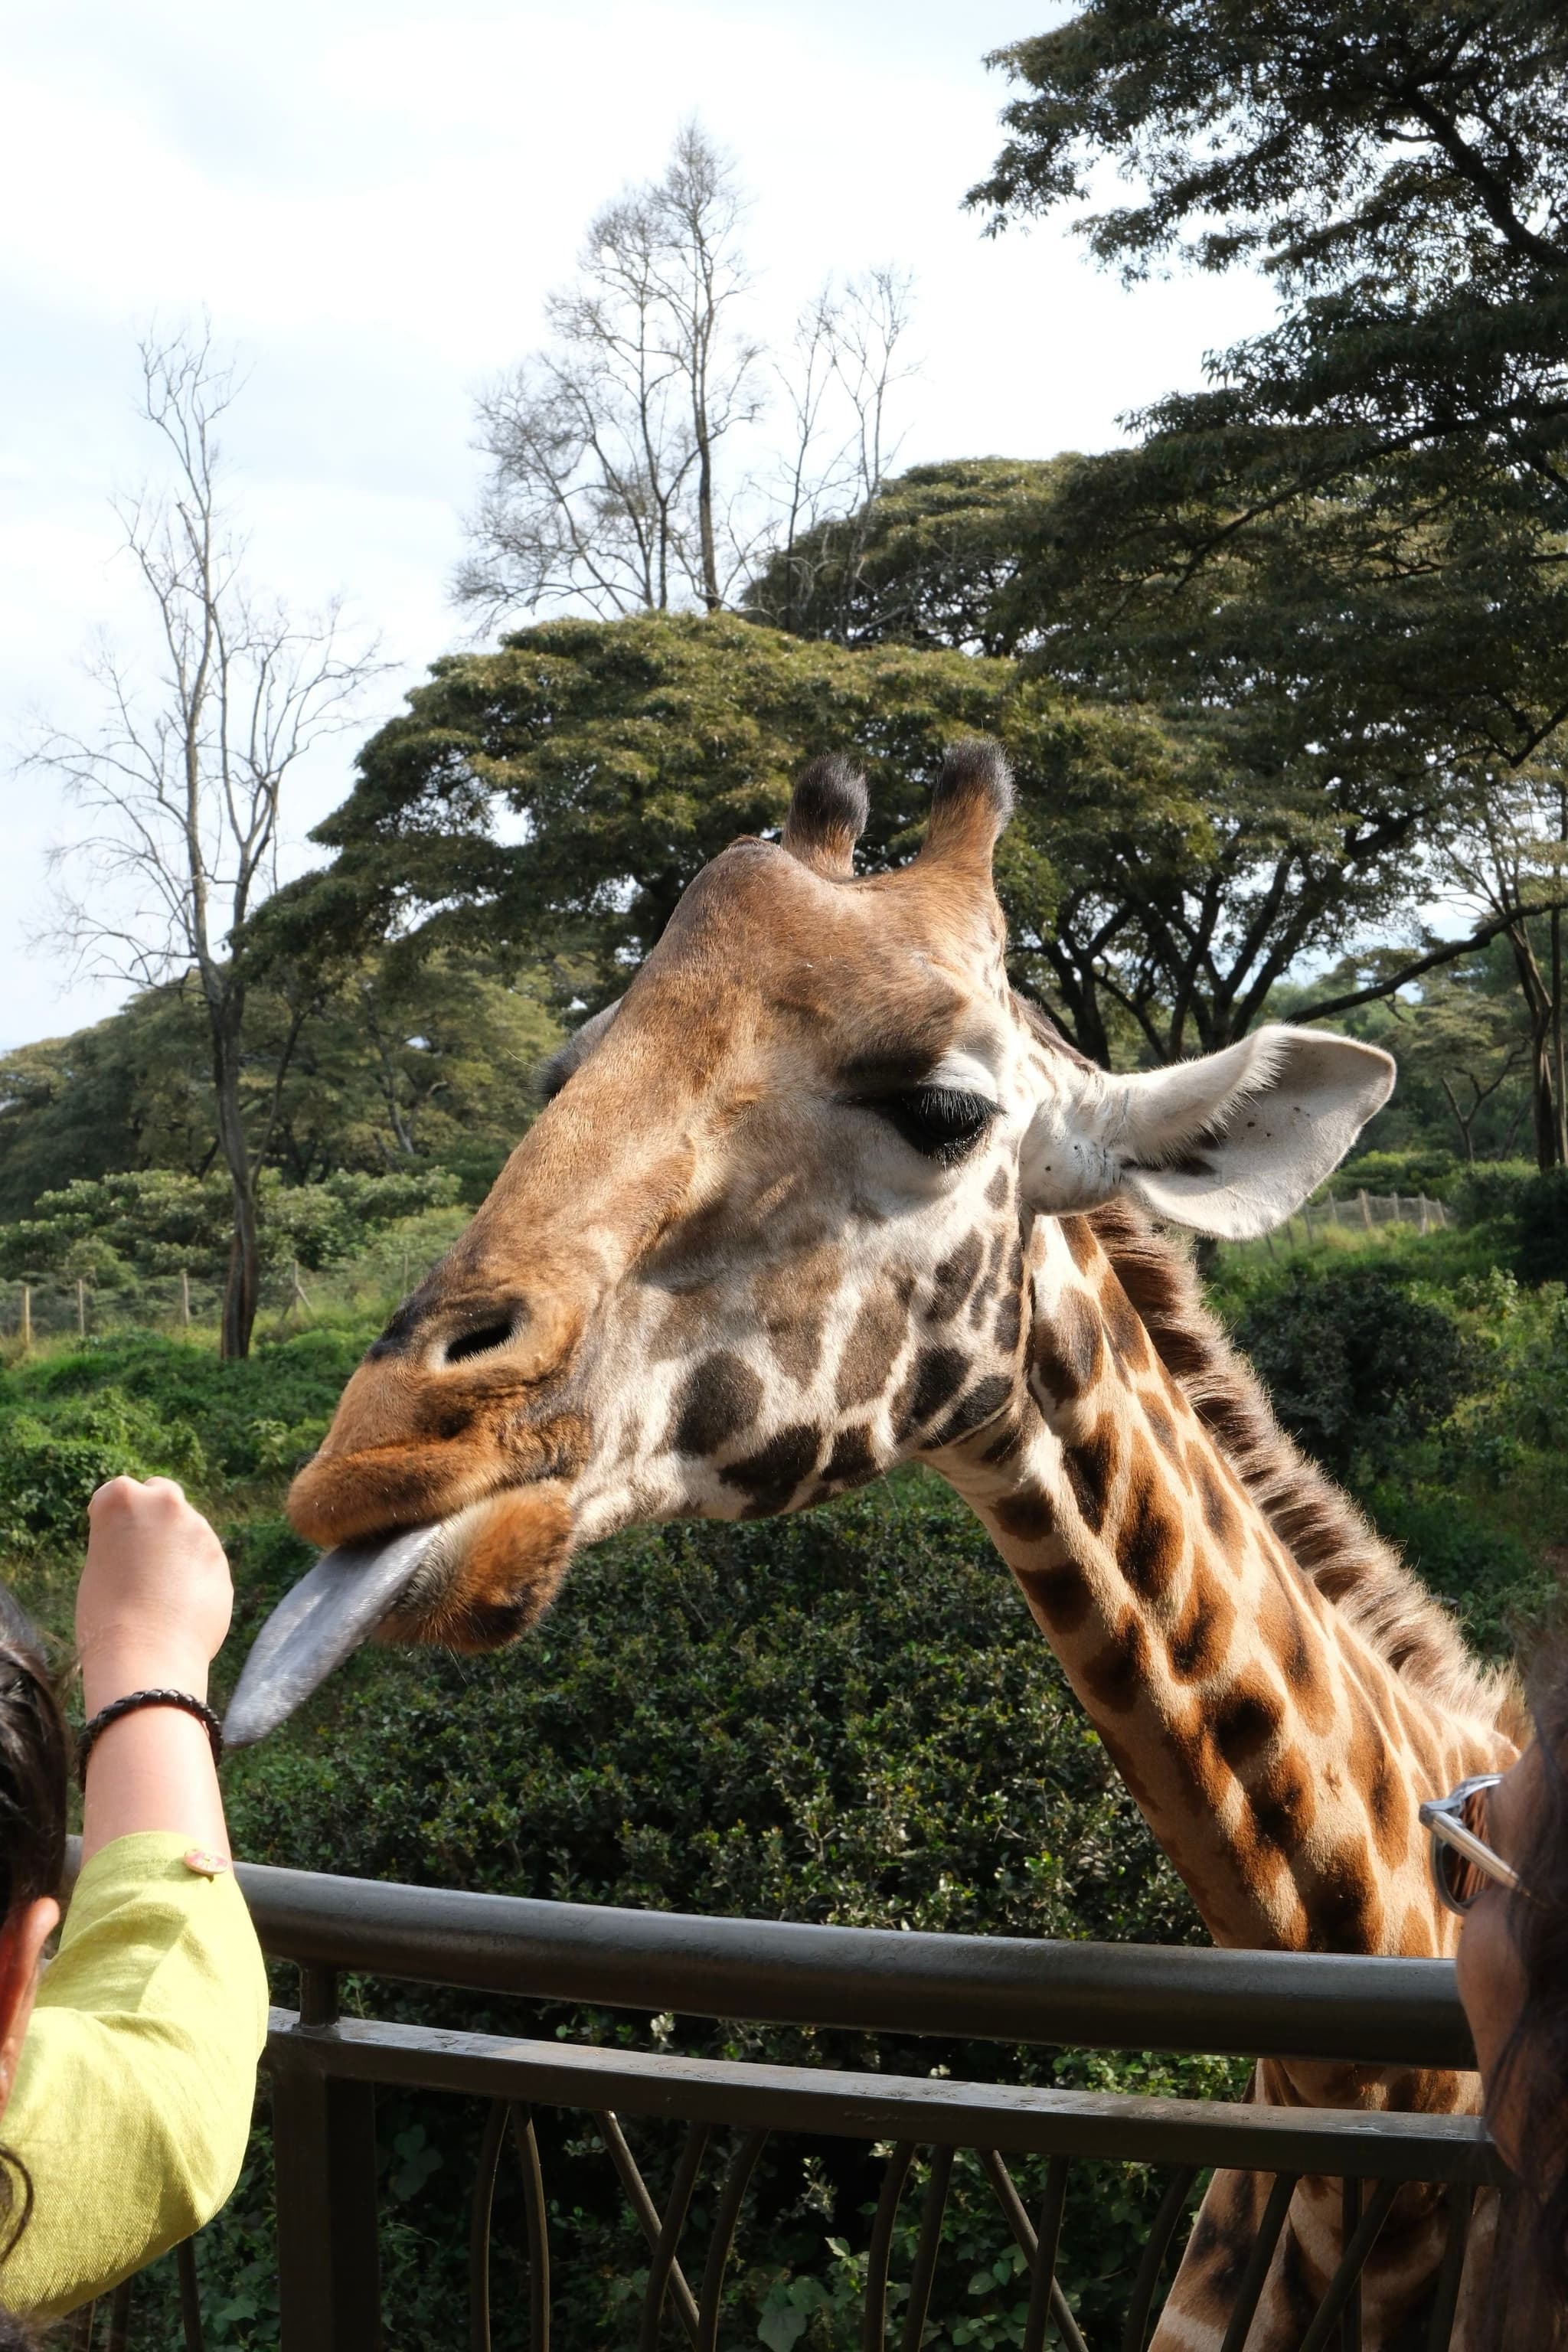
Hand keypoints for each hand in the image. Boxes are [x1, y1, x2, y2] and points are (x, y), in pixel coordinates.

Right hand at [77, 1477, 232, 1713]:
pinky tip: (181, 1605)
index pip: (117, 1493)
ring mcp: (199, 1528)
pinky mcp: (221, 1558)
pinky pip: (204, 1560)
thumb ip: (123, 1541)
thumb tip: (145, 1545)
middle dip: (155, 1514)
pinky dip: (195, 1573)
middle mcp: (164, 1503)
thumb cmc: (105, 1617)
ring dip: (178, 1547)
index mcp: (122, 1500)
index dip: (113, 1518)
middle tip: (142, 1552)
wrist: (147, 1654)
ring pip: (188, 1529)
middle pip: (161, 1495)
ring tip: (160, 1592)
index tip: (111, 1540)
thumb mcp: (98, 1566)